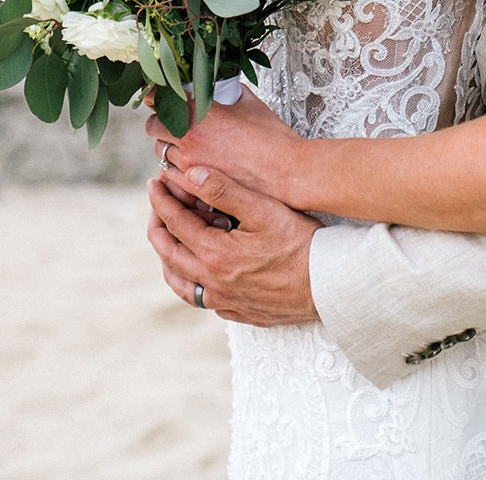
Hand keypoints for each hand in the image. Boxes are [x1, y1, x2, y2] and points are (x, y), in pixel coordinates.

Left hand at [145, 165, 319, 325]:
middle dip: (157, 225)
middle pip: (168, 253)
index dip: (160, 199)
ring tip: (168, 239)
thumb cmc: (302, 244)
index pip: (174, 222)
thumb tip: (190, 174)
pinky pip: (202, 300)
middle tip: (157, 204)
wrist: (331, 287)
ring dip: (168, 258)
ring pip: (180, 283)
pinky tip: (198, 272)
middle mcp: (213, 282)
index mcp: (214, 254)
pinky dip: (190, 282)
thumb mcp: (263, 209)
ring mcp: (224, 301)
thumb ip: (224, 190)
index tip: (154, 182)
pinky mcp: (239, 312)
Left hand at [146, 88, 305, 205]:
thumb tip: (219, 88)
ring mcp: (190, 163)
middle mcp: (188, 137)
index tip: (159, 97)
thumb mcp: (249, 102)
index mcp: (199, 112)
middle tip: (172, 122)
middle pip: (153, 127)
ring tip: (186, 146)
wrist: (287, 172)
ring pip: (161, 152)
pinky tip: (190, 166)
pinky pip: (171, 176)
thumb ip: (227, 92)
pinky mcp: (196, 185)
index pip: (158, 99)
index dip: (156, 97)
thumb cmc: (272, 139)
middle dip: (161, 123)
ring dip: (169, 147)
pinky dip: (176, 170)